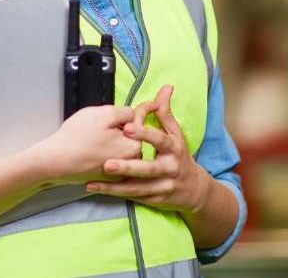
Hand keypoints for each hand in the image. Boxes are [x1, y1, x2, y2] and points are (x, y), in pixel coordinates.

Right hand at [33, 105, 141, 184]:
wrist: (55, 162)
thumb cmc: (76, 138)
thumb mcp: (102, 114)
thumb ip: (124, 112)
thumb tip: (133, 114)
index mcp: (133, 147)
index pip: (140, 123)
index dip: (139, 110)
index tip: (150, 105)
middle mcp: (131, 164)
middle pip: (132, 136)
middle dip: (122, 127)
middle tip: (103, 124)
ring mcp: (118, 173)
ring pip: (121, 147)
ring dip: (113, 139)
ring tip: (93, 136)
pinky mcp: (106, 179)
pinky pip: (112, 159)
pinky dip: (105, 151)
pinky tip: (89, 147)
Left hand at [85, 85, 208, 214]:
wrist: (194, 189)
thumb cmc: (180, 156)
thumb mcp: (176, 134)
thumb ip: (165, 112)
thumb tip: (166, 87)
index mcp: (174, 149)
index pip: (160, 139)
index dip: (145, 134)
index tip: (127, 128)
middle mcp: (170, 169)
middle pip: (148, 170)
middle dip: (127, 167)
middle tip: (107, 164)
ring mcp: (163, 187)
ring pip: (138, 188)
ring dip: (115, 187)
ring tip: (94, 182)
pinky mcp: (155, 200)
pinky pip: (135, 197)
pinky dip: (117, 194)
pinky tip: (100, 189)